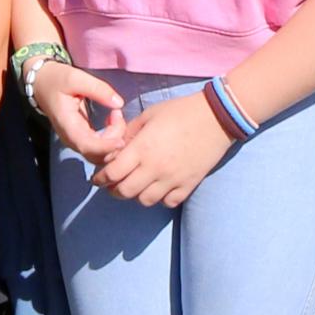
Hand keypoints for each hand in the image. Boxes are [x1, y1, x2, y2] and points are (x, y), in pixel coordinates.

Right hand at [28, 59, 127, 164]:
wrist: (42, 83)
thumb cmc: (57, 79)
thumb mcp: (76, 78)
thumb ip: (98, 89)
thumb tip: (119, 103)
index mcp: (67, 126)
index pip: (87, 147)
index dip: (106, 147)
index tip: (122, 139)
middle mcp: (71, 139)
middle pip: (97, 155)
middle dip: (115, 140)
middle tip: (117, 113)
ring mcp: (76, 141)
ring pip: (101, 155)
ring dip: (115, 140)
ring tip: (115, 115)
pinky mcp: (83, 139)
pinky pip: (100, 148)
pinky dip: (112, 139)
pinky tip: (113, 120)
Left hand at [95, 90, 233, 209]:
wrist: (216, 118)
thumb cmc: (180, 112)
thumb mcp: (149, 115)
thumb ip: (129, 132)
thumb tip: (115, 146)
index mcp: (142, 148)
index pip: (112, 173)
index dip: (100, 178)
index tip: (98, 178)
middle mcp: (155, 167)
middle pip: (124, 192)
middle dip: (114, 190)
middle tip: (113, 184)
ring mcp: (173, 179)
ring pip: (144, 201)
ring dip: (136, 195)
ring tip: (137, 185)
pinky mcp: (188, 185)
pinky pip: (168, 202)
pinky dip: (160, 199)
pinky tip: (159, 187)